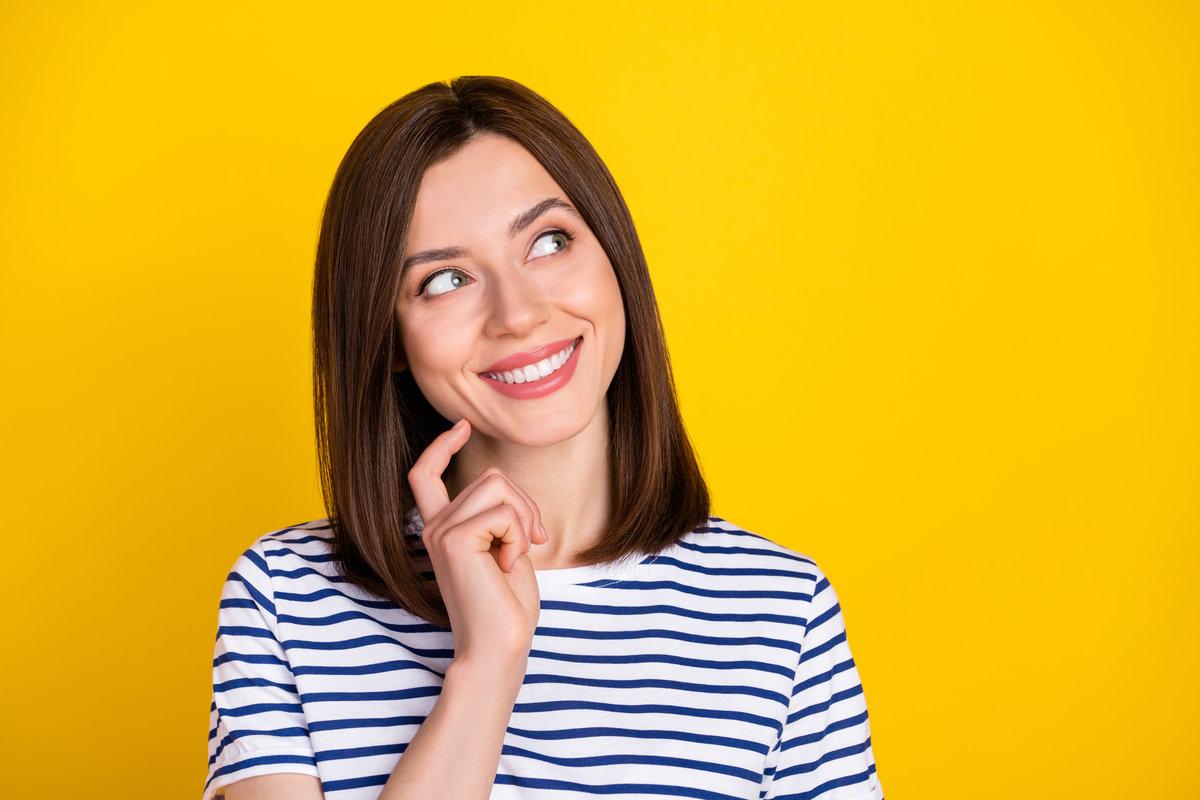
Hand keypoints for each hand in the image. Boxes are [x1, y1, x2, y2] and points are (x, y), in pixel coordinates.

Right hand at [407, 418, 549, 661]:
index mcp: (443, 530)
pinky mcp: (453, 539)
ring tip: (515, 556)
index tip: (462, 425)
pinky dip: (518, 537)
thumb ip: (499, 516)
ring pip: (498, 486)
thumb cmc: (508, 608)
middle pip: (490, 476)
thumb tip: (503, 486)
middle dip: (524, 504)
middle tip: (530, 543)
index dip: (442, 446)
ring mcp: (440, 532)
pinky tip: (508, 567)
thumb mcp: (506, 549)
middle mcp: (434, 527)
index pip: (425, 475)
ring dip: (522, 518)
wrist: (498, 648)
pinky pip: (504, 512)